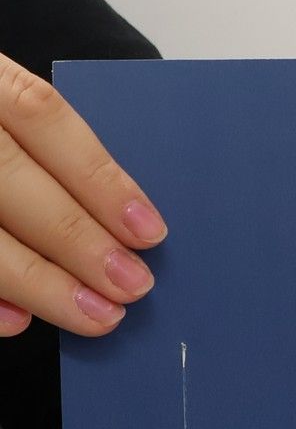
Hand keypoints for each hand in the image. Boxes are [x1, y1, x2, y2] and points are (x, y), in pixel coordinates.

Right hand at [0, 54, 165, 338]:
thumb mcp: (6, 107)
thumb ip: (49, 148)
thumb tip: (124, 222)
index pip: (40, 115)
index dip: (98, 176)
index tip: (149, 231)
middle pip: (7, 176)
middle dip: (75, 238)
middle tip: (132, 285)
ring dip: (35, 279)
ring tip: (93, 315)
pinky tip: (18, 321)